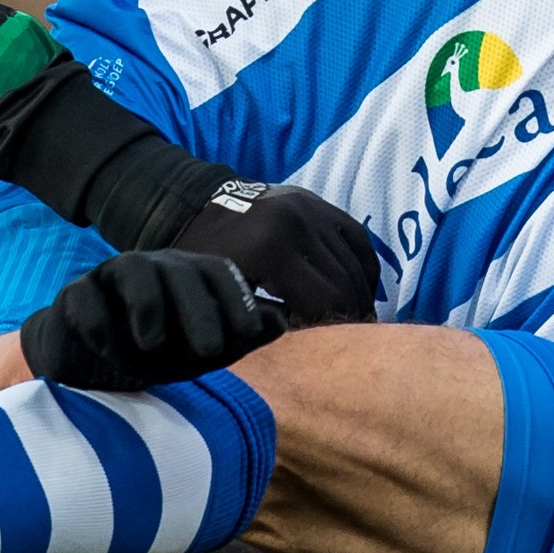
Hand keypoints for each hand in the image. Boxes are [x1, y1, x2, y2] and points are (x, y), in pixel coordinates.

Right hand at [19, 249, 279, 391]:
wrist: (93, 364)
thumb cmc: (158, 353)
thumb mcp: (205, 351)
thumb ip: (242, 335)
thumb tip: (280, 320)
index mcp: (190, 275)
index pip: (220, 273)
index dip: (236, 300)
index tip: (247, 336)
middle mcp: (154, 267)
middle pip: (181, 271)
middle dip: (198, 311)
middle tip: (209, 351)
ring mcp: (111, 276)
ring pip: (132, 269)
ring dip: (148, 306)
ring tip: (153, 346)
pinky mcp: (74, 295)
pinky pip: (86, 298)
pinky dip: (100, 324)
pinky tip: (110, 350)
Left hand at [159, 179, 378, 326]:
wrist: (189, 206)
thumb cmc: (199, 260)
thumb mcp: (221, 295)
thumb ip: (260, 320)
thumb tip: (306, 345)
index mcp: (271, 250)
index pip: (325, 301)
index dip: (332, 330)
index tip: (330, 350)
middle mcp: (298, 224)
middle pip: (344, 283)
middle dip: (351, 316)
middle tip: (350, 341)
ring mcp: (311, 209)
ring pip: (354, 262)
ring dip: (361, 296)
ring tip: (358, 322)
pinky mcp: (317, 202)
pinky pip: (357, 238)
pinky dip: (364, 267)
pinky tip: (362, 291)